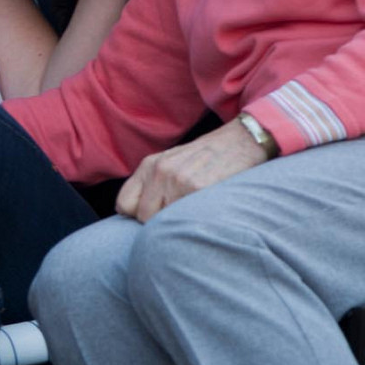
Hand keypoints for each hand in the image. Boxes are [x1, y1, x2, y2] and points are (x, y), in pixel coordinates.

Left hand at [115, 118, 268, 221]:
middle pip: (143, 217)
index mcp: (149, 165)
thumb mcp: (173, 163)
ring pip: (162, 222)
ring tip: (194, 212)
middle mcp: (159, 171)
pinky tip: (204, 210)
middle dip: (159, 222)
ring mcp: (177, 179)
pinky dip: (193, 221)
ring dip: (177, 224)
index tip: (155, 216)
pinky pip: (183, 219)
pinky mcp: (196, 188)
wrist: (241, 141)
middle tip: (180, 214)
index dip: (137, 216)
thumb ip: (153, 185)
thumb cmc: (207, 159)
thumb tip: (136, 217)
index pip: (123, 204)